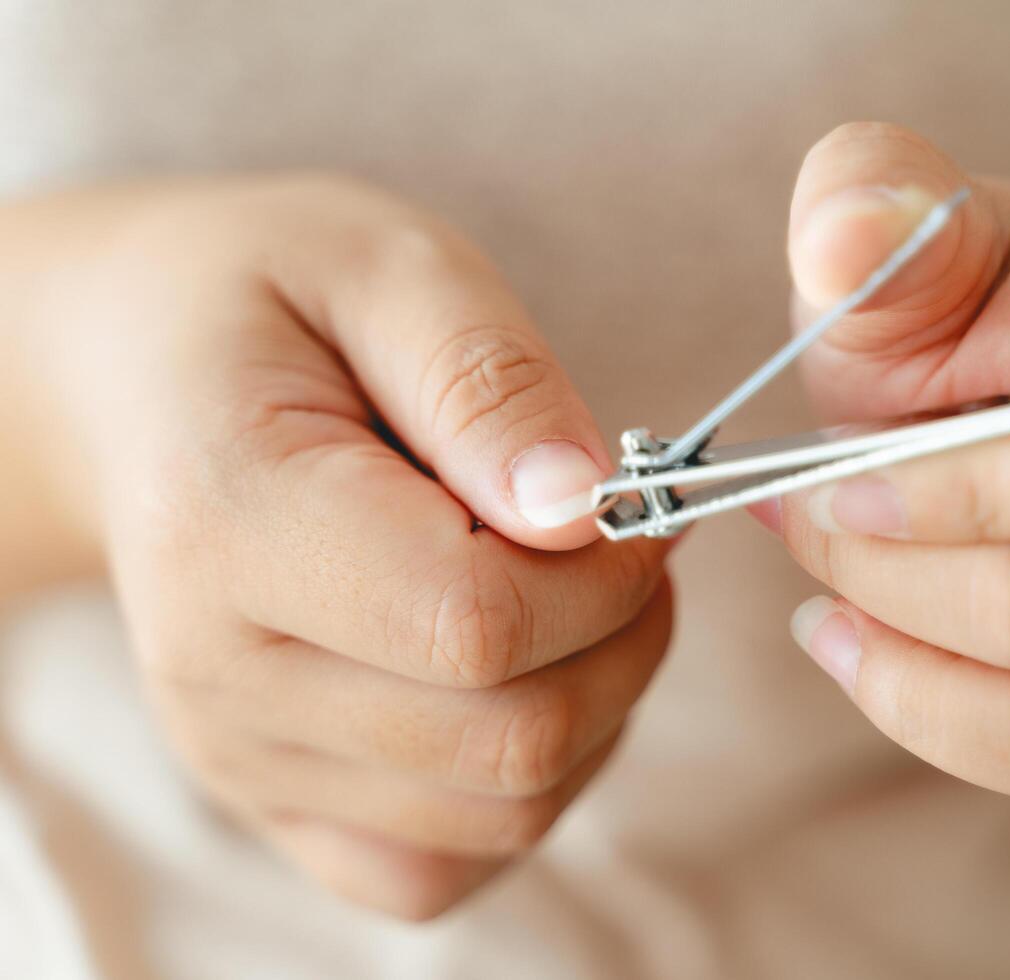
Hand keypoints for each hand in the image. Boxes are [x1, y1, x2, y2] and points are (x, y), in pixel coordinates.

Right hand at [13, 176, 670, 918]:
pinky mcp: (277, 803)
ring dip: (599, 706)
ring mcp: (244, 758)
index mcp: (229, 524)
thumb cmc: (273, 303)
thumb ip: (488, 383)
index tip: (632, 499)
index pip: (478, 623)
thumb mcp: (388, 266)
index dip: (607, 571)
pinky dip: (528, 786)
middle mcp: (220, 676)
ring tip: (575, 592)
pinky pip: (445, 867)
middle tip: (626, 541)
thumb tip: (584, 510)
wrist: (145, 376)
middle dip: (624, 638)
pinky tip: (524, 676)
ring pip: (505, 813)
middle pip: (510, 740)